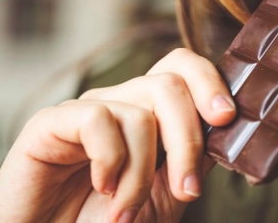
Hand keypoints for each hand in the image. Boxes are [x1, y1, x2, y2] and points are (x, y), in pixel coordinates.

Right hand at [0, 48, 235, 222]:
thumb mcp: (165, 195)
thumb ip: (193, 159)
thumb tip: (226, 128)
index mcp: (149, 114)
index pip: (181, 68)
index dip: (208, 82)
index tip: (226, 118)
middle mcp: (120, 104)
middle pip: (169, 85)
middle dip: (188, 140)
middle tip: (187, 190)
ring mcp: (88, 110)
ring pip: (139, 112)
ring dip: (142, 173)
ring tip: (127, 212)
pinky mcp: (51, 122)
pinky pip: (97, 119)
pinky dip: (110, 162)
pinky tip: (101, 188)